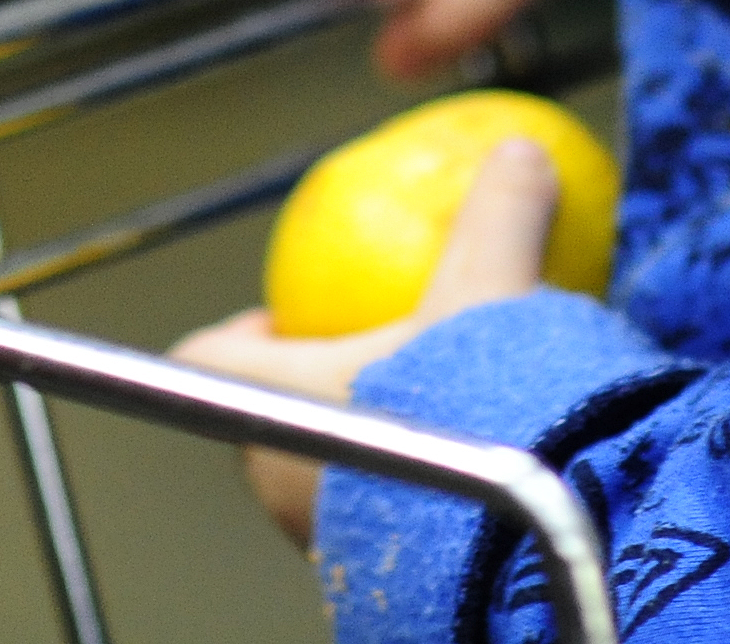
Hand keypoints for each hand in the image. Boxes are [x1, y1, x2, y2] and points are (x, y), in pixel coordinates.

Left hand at [170, 137, 562, 547]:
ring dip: (353, 443)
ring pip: (317, 476)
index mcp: (268, 399)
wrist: (523, 535)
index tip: (283, 314)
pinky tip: (463, 471)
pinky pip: (368, 523)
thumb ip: (498, 214)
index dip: (236, 332)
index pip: (206, 357)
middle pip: (262, 418)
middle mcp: (276, 475)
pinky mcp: (369, 578)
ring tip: (421, 412)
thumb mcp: (490, 288)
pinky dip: (399, 493)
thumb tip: (519, 152)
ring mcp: (317, 538)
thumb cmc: (476, 410)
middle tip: (361, 359)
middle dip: (307, 389)